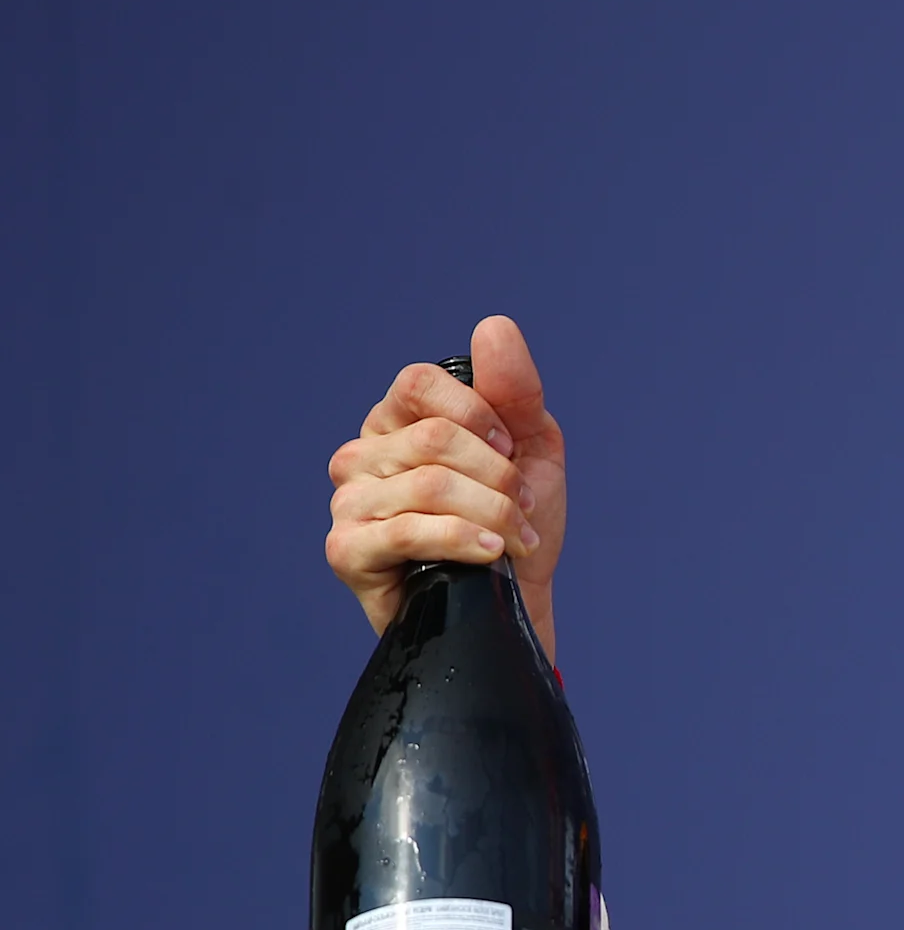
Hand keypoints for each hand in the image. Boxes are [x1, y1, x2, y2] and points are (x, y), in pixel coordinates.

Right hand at [325, 314, 567, 658]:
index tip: (512, 449)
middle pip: (435, 438)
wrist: (516, 603)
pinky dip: (462, 540)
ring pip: (429, 485)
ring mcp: (350, 502)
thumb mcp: (531, 450)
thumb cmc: (518, 524)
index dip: (478, 414)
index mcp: (397, 422)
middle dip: (500, 478)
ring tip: (516, 540)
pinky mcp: (347, 550)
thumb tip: (494, 326)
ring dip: (494, 515)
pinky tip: (491, 555)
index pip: (420, 383)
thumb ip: (514, 391)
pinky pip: (405, 530)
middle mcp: (363, 455)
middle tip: (525, 509)